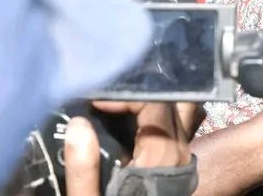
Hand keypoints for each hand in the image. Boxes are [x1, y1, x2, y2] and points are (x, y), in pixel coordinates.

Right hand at [64, 101, 193, 195]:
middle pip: (171, 104)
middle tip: (105, 103)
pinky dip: (156, 120)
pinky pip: (176, 130)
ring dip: (151, 106)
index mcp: (159, 158)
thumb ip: (83, 168)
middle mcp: (180, 154)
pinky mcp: (179, 167)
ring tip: (118, 108)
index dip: (124, 95)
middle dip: (138, 96)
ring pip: (179, 115)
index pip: (154, 104)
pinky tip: (130, 126)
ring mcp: (184, 160)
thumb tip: (79, 123)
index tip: (94, 104)